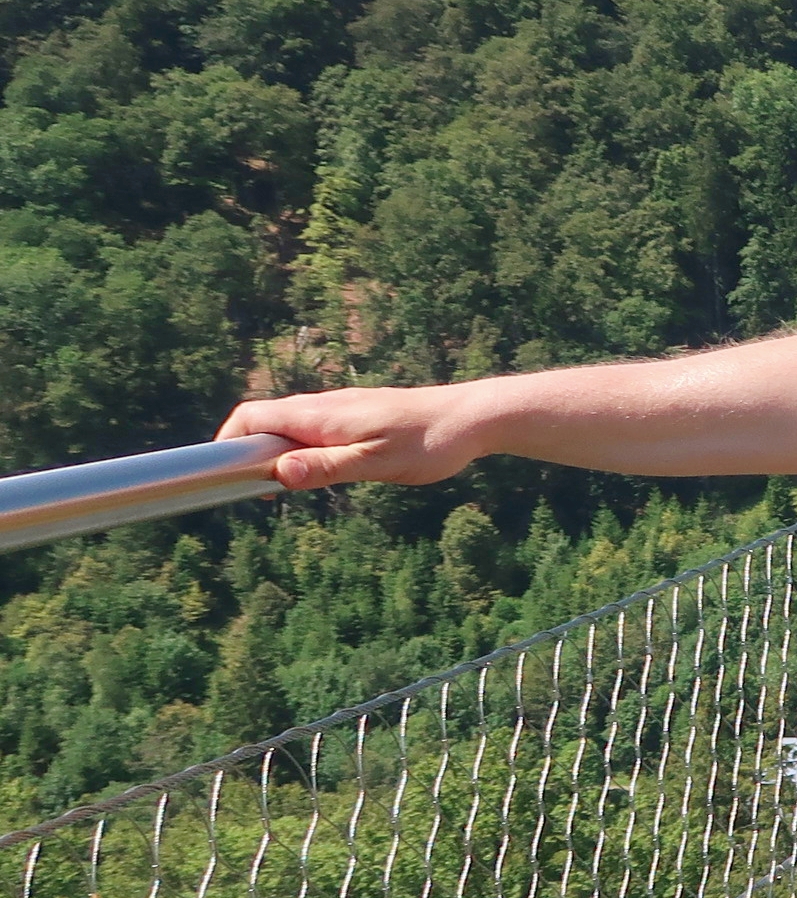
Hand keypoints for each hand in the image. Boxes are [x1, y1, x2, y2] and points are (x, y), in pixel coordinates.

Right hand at [220, 385, 488, 490]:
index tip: (222, 476)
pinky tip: (315, 471)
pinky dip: (300, 448)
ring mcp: (342, 408)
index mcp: (320, 415)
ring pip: (290, 426)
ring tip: (278, 488)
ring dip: (275, 453)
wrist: (473, 417)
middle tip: (250, 491)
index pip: (251, 417)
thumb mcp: (376, 464)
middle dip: (247, 453)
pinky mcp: (359, 415)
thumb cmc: (429, 442)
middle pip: (265, 422)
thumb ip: (327, 467)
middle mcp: (324, 406)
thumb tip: (278, 472)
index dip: (227, 442)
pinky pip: (313, 428)